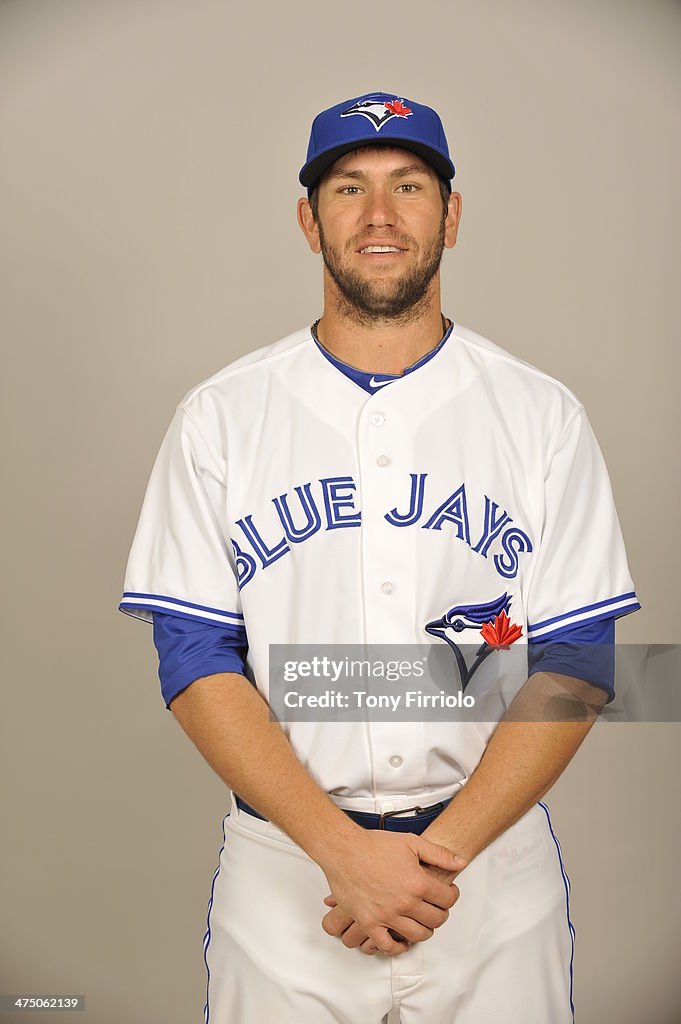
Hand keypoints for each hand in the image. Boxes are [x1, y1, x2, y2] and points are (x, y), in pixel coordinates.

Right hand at [318, 829, 465, 955]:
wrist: (344, 850)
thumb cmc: (374, 845)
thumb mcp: (411, 842)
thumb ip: (439, 854)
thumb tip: (460, 862)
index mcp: (418, 883)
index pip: (447, 899)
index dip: (452, 895)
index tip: (448, 893)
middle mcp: (405, 903)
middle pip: (436, 920)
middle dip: (441, 912)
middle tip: (437, 906)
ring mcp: (387, 916)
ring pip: (417, 935)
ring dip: (425, 930)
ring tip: (422, 920)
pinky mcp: (369, 923)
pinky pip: (387, 946)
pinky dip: (398, 947)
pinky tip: (402, 940)